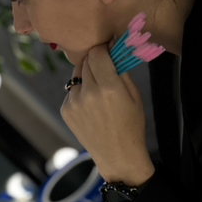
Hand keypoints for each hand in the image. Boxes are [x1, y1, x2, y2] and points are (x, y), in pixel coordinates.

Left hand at [61, 45, 154, 185]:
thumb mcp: (135, 94)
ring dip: (87, 75)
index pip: (97, 53)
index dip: (104, 48)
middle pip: (85, 61)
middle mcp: (88, 93)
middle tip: (105, 67)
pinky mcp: (66, 110)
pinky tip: (91, 104)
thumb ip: (122, 69)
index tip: (109, 49)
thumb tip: (115, 46)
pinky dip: (80, 91)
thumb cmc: (132, 124)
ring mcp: (74, 102)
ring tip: (99, 89)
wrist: (117, 155)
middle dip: (95, 60)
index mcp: (109, 87)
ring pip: (77, 75)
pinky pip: (72, 91)